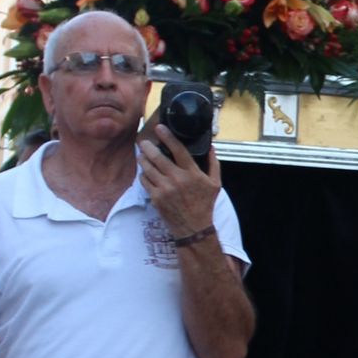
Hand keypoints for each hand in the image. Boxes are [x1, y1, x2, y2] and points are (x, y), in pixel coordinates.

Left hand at [139, 125, 221, 239]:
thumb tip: (211, 148)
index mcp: (192, 173)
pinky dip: (143, 175)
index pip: (178, 150)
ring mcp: (165, 189)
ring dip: (143, 159)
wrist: (194, 228)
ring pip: (148, 168)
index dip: (168, 137)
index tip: (159, 128)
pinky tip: (144, 171)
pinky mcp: (156, 198)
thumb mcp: (215, 184)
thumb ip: (214, 164)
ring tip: (141, 154)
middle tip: (143, 142)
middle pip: (157, 157)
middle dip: (148, 147)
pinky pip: (145, 181)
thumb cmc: (204, 205)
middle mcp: (177, 179)